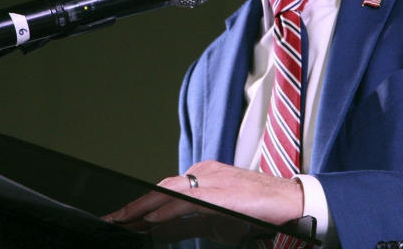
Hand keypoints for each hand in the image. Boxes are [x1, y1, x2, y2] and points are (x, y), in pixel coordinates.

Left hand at [104, 160, 303, 227]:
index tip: (121, 218)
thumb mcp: (215, 219)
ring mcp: (212, 180)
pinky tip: (151, 220)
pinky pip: (188, 201)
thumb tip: (158, 230)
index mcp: (203, 175)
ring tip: (122, 220)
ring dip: (142, 207)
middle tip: (112, 220)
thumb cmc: (257, 210)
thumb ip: (186, 223)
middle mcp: (204, 172)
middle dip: (134, 205)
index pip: (165, 190)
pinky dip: (167, 210)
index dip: (140, 205)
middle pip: (162, 188)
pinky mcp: (221, 193)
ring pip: (169, 191)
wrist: (291, 201)